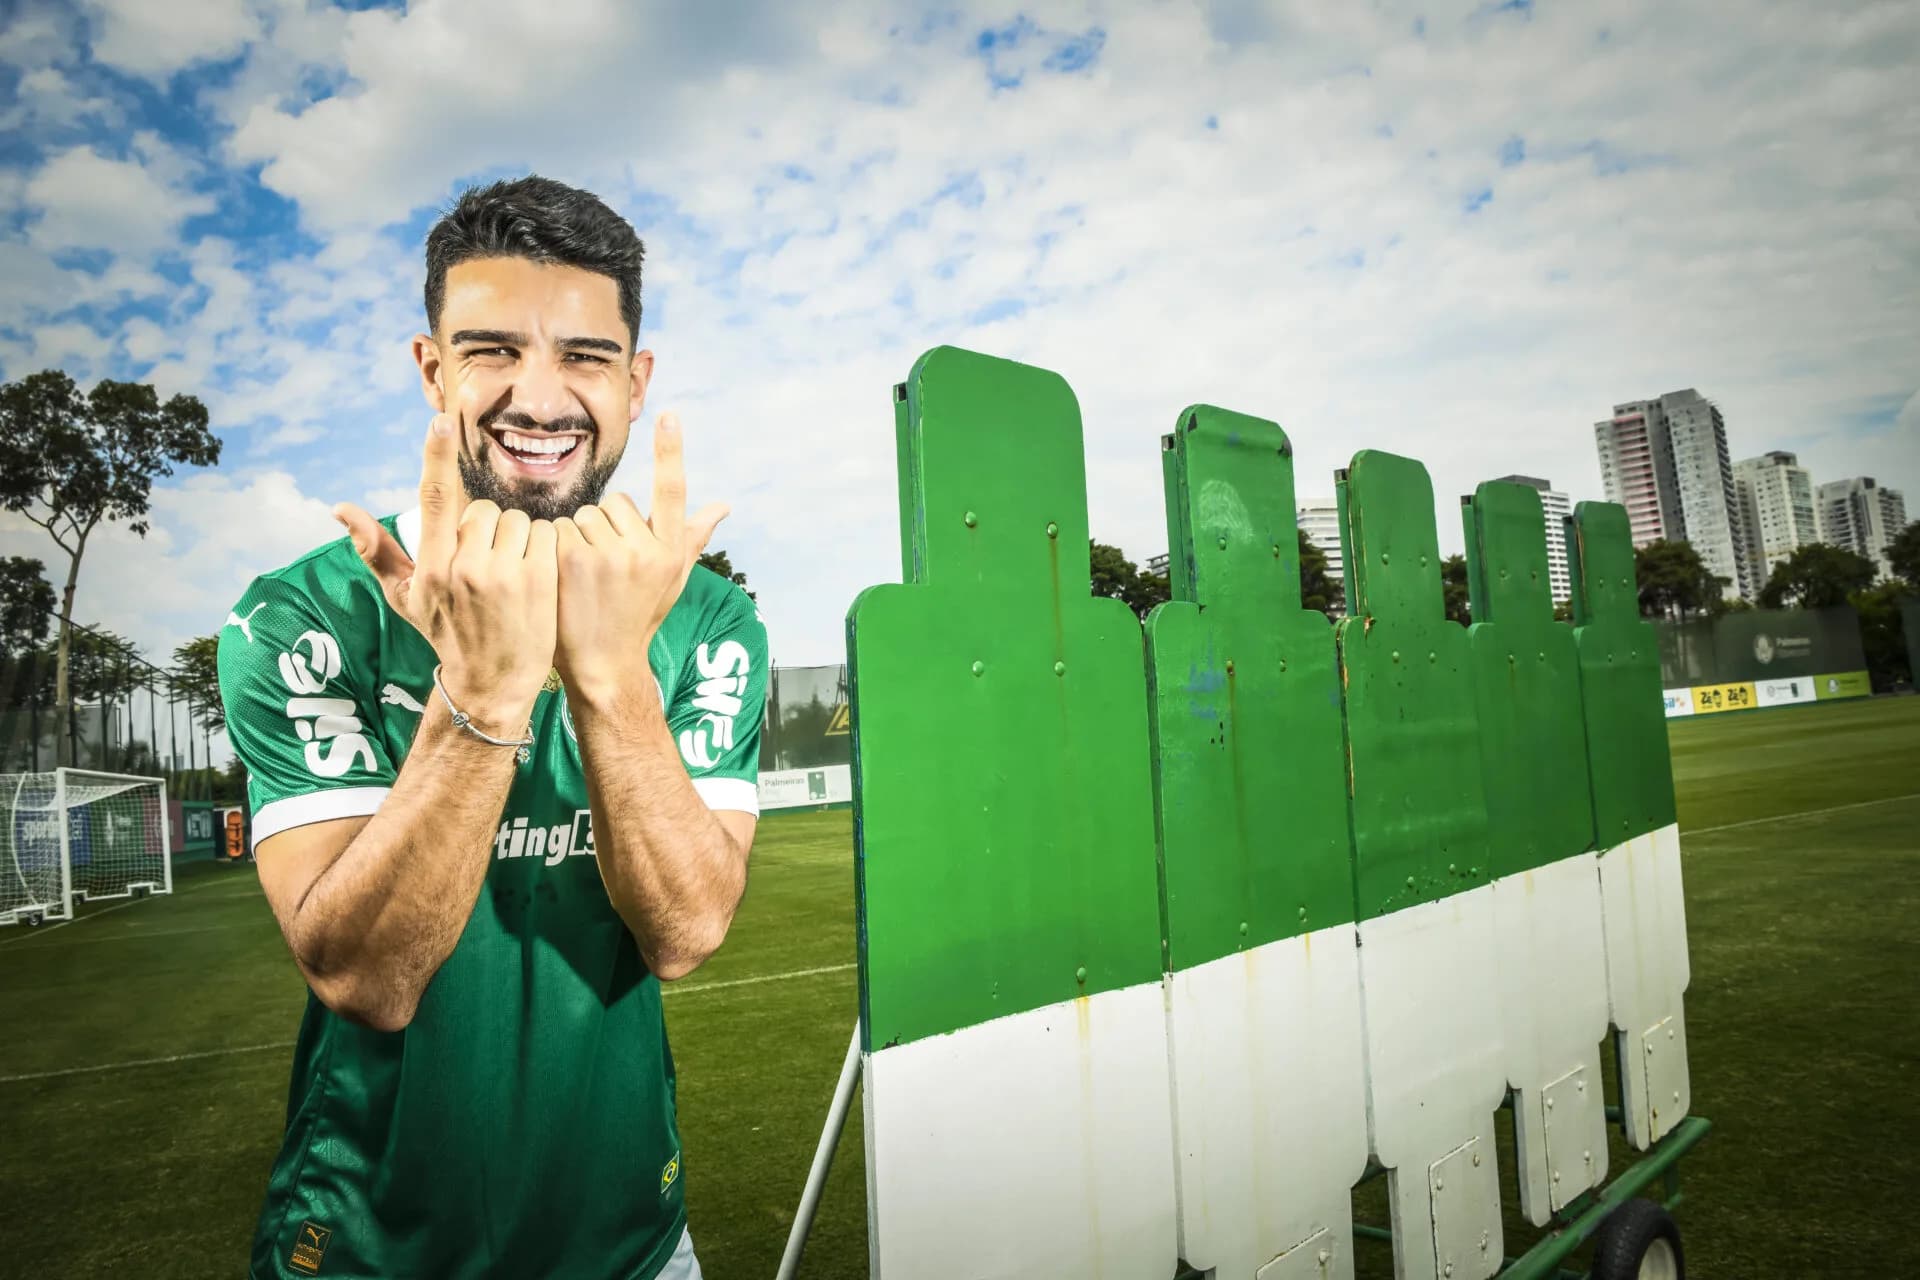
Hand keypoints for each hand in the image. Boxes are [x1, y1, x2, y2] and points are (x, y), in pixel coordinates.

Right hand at [333, 413, 558, 730]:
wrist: (491, 684)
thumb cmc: (447, 635)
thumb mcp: (405, 598)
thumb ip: (376, 551)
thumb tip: (339, 508)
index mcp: (431, 568)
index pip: (433, 499)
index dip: (436, 457)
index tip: (440, 421)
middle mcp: (464, 568)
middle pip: (482, 510)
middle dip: (487, 527)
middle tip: (489, 564)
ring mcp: (503, 575)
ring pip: (515, 520)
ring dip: (516, 538)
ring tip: (511, 574)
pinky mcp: (538, 580)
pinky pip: (544, 535)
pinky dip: (542, 547)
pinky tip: (536, 577)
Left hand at [554, 412, 727, 705]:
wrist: (604, 665)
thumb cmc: (638, 618)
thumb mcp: (672, 581)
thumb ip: (692, 537)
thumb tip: (723, 505)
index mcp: (672, 552)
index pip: (673, 492)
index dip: (671, 452)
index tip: (670, 415)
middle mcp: (649, 550)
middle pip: (617, 503)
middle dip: (606, 526)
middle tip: (604, 570)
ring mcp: (613, 553)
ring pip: (587, 514)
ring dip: (580, 536)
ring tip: (585, 576)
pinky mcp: (578, 557)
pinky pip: (561, 527)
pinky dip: (557, 546)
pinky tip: (564, 576)